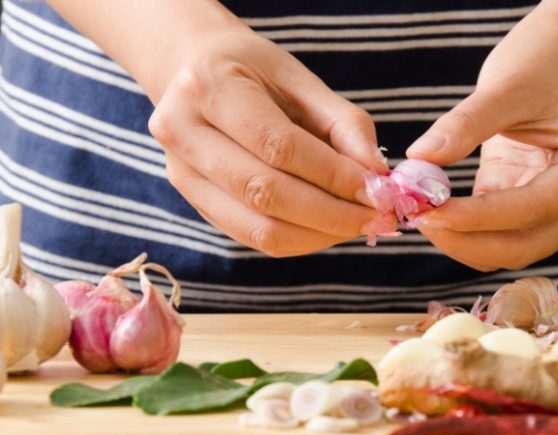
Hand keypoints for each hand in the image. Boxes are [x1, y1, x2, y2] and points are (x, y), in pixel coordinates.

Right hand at [148, 28, 386, 256]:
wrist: (195, 75)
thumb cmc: (254, 72)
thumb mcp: (300, 79)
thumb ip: (343, 123)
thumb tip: (376, 175)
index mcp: (208, 87)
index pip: (278, 146)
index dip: (333, 175)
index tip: (377, 190)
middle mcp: (182, 133)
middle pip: (265, 193)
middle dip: (330, 213)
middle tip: (375, 216)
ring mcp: (181, 174)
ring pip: (257, 227)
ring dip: (317, 234)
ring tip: (356, 224)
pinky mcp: (194, 203)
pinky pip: (251, 236)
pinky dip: (298, 239)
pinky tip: (327, 227)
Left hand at [407, 0, 557, 270]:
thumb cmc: (544, 59)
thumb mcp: (504, 85)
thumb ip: (463, 125)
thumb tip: (419, 159)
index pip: (531, 210)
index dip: (476, 219)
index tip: (428, 212)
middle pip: (524, 246)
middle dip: (468, 241)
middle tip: (417, 219)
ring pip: (509, 247)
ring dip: (463, 239)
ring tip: (418, 211)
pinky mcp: (532, 203)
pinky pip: (496, 230)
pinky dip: (464, 226)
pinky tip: (431, 207)